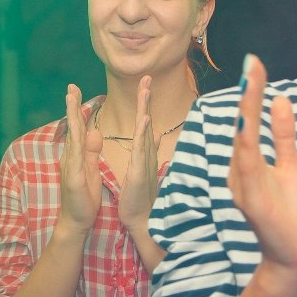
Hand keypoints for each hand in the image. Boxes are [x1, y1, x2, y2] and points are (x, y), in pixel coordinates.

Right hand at [57, 84, 103, 235]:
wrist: (76, 221)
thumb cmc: (83, 197)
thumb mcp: (90, 169)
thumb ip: (91, 151)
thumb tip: (94, 132)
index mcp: (76, 155)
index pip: (77, 127)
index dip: (77, 109)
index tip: (76, 90)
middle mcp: (70, 157)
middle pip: (71, 127)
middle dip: (71, 106)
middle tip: (71, 86)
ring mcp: (70, 166)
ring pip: (71, 137)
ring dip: (71, 118)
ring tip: (70, 99)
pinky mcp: (73, 178)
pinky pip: (76, 157)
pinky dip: (78, 142)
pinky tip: (80, 131)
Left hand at [118, 76, 159, 234]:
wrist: (141, 220)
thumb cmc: (140, 196)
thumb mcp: (142, 167)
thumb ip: (149, 149)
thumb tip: (156, 133)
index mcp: (145, 151)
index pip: (145, 122)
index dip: (145, 102)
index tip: (144, 83)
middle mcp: (148, 153)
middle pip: (147, 120)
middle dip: (147, 98)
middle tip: (147, 76)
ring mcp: (146, 162)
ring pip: (145, 130)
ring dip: (146, 109)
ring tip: (146, 89)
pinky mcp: (141, 172)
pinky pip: (141, 150)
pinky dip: (143, 134)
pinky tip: (144, 119)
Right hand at [228, 55, 296, 277]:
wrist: (293, 258)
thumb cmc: (291, 214)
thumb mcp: (292, 168)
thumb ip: (284, 137)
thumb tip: (280, 100)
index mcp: (246, 164)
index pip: (247, 122)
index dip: (251, 93)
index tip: (255, 63)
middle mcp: (238, 173)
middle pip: (242, 126)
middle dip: (247, 93)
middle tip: (252, 62)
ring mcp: (242, 187)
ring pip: (244, 142)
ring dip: (247, 111)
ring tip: (251, 82)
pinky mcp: (252, 201)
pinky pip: (249, 168)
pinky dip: (247, 145)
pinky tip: (248, 124)